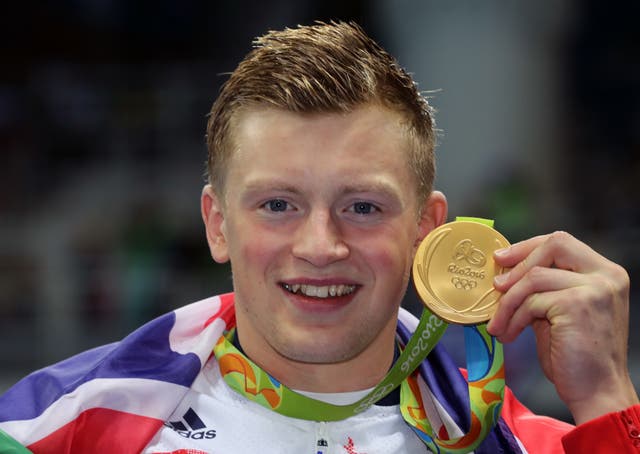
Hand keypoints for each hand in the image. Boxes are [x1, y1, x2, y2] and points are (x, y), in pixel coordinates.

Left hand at [487, 231, 638, 423]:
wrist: (596, 392)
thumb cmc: (574, 356)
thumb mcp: (557, 312)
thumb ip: (541, 289)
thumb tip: (503, 272)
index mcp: (605, 273)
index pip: (562, 242)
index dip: (528, 247)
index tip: (501, 259)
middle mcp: (606, 275)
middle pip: (554, 244)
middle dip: (518, 262)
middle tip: (495, 286)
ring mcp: (595, 288)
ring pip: (534, 277)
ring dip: (508, 302)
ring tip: (498, 324)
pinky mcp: (578, 304)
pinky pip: (532, 301)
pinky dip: (513, 318)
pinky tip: (509, 334)